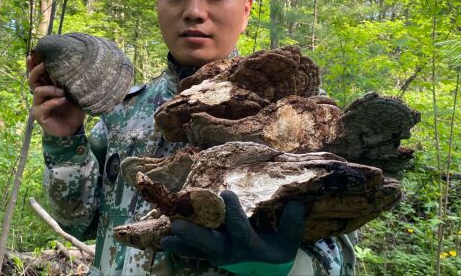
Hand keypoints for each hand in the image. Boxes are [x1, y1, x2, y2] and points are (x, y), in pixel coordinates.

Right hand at [27, 55, 84, 136]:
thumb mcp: (76, 95)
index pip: (39, 73)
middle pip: (33, 79)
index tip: (35, 52)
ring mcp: (39, 104)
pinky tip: (62, 100)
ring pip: (38, 91)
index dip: (35, 63)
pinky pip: (43, 106)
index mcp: (48, 87)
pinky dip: (53, 102)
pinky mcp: (39, 115)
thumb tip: (78, 67)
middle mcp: (41, 95)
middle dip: (37, 70)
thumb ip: (72, 84)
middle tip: (46, 65)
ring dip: (50, 89)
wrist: (72, 130)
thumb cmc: (74, 110)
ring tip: (62, 92)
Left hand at [160, 190, 304, 265]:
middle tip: (176, 225)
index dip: (233, 213)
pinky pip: (192, 253)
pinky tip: (164, 241)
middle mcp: (231, 251)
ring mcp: (218, 255)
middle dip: (193, 234)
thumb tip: (295, 203)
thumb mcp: (290, 239)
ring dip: (181, 242)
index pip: (240, 230)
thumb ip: (292, 223)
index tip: (226, 193)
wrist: (267, 269)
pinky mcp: (210, 255)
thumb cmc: (279, 248)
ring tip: (164, 236)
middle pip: (210, 244)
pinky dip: (180, 247)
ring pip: (197, 250)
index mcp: (251, 245)